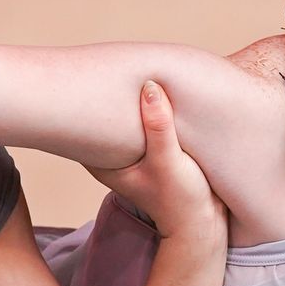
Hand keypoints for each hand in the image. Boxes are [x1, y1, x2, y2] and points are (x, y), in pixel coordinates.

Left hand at [85, 82, 225, 243]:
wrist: (203, 224)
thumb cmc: (181, 200)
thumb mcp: (169, 162)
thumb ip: (159, 127)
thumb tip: (149, 87)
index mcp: (103, 162)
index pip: (80, 125)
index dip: (82, 98)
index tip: (87, 73)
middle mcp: (113, 156)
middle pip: (101, 117)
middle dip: (106, 93)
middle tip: (110, 62)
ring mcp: (132, 153)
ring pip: (124, 118)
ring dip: (130, 100)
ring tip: (133, 68)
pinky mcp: (152, 149)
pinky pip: (144, 122)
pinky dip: (148, 108)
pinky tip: (155, 90)